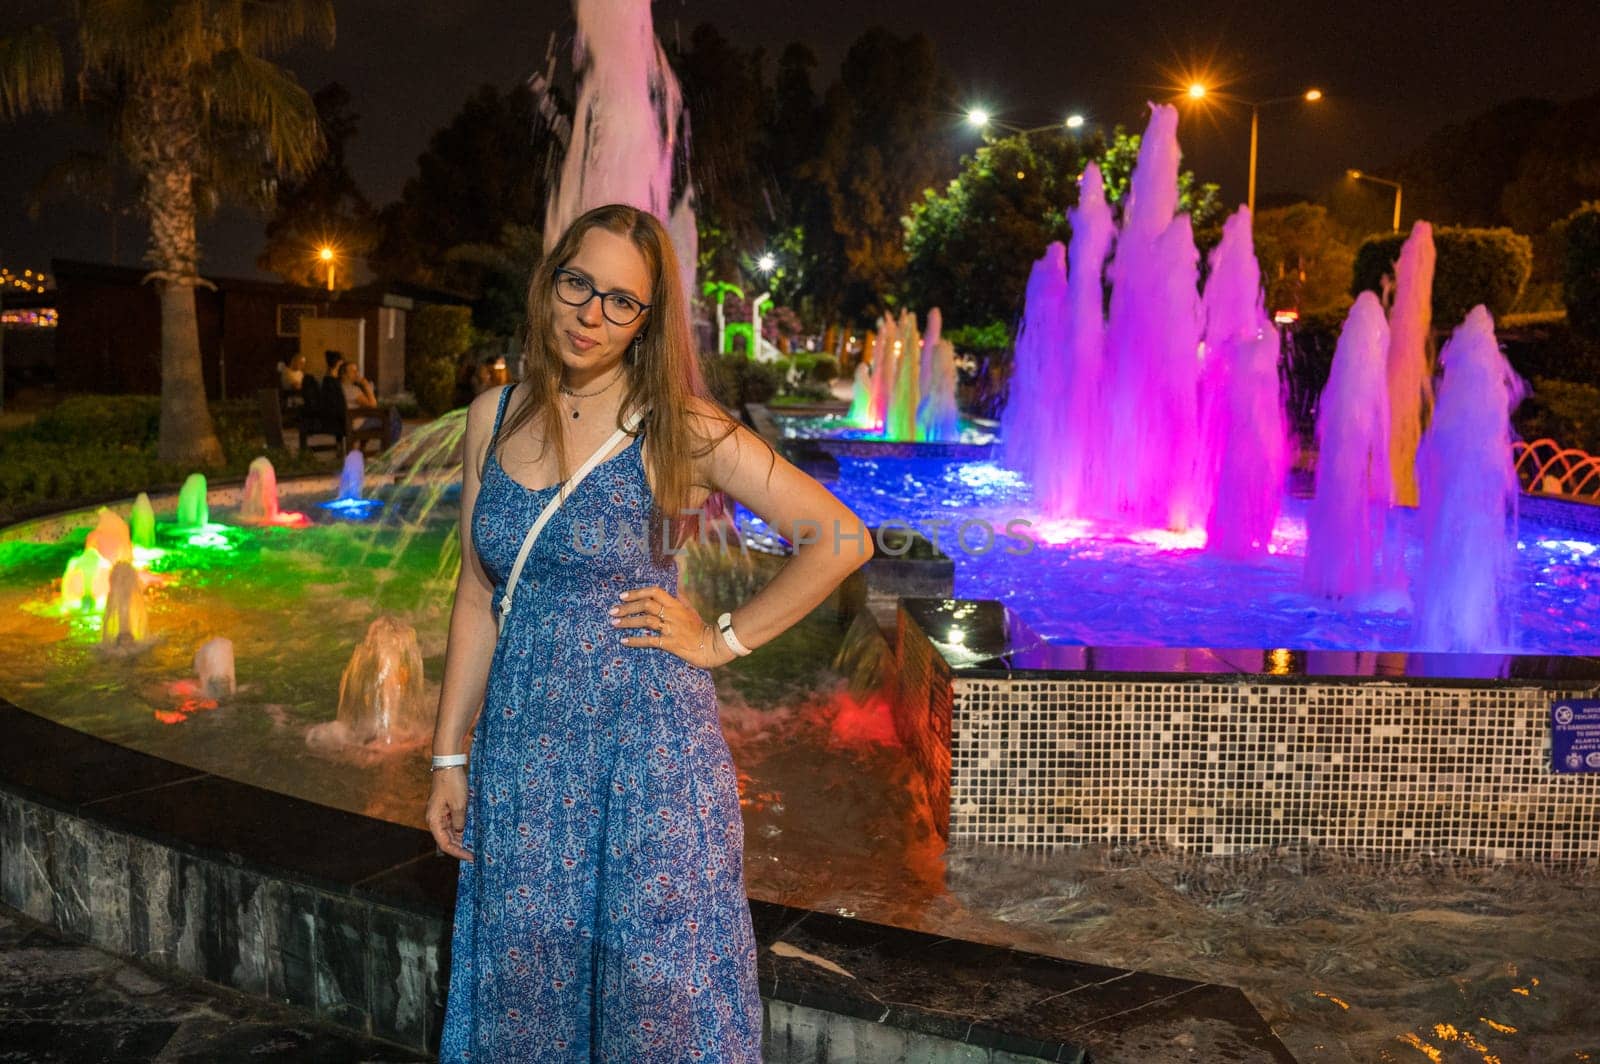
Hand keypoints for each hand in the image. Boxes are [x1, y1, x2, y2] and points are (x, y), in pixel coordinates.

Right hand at [426, 769, 473, 860]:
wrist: (449, 765)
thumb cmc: (452, 784)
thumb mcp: (459, 805)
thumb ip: (460, 822)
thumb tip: (461, 833)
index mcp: (434, 821)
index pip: (445, 844)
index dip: (458, 852)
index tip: (471, 857)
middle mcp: (435, 819)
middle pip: (448, 839)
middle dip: (461, 847)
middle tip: (476, 853)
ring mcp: (441, 814)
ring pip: (452, 832)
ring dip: (463, 838)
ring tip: (477, 845)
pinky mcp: (446, 808)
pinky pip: (454, 823)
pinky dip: (463, 828)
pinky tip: (473, 832)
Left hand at [609, 586, 731, 667]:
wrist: (712, 646)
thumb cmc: (700, 628)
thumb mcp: (690, 609)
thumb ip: (679, 599)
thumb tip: (671, 588)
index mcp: (676, 604)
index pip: (654, 592)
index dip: (637, 592)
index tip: (622, 596)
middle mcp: (672, 614)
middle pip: (647, 605)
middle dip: (627, 607)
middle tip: (612, 611)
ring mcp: (671, 629)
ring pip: (646, 621)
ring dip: (628, 622)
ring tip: (615, 624)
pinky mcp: (671, 644)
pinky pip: (650, 641)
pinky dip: (635, 641)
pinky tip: (624, 641)